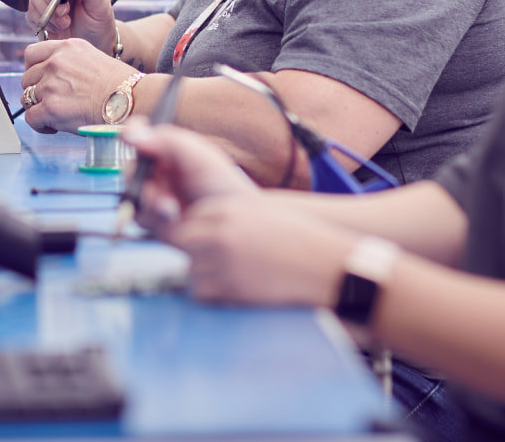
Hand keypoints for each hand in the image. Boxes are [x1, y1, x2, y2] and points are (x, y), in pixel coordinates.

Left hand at [20, 36, 134, 132]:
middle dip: (36, 91)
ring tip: (54, 115)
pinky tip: (54, 126)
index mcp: (66, 48)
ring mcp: (50, 85)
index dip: (33, 69)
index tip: (38, 79)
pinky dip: (40, 125)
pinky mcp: (50, 108)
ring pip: (26, 98)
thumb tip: (57, 77)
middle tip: (50, 101)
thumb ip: (70, 62)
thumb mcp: (92, 58)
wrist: (129, 101)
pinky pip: (31, 118)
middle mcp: (55, 63)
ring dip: (38, 108)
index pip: (32, 54)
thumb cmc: (119, 85)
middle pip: (26, 78)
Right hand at [122, 121, 257, 228]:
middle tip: (151, 176)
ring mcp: (158, 197)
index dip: (134, 133)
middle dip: (139, 172)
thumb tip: (129, 134)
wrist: (232, 222)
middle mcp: (162, 174)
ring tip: (170, 204)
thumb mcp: (194, 152)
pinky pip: (138, 214)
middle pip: (133, 166)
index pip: (144, 138)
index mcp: (171, 153)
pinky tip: (171, 214)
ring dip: (148, 196)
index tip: (129, 135)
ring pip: (133, 191)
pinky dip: (151, 214)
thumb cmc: (220, 185)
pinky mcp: (156, 222)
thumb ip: (163, 139)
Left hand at [167, 195, 357, 307]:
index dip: (192, 232)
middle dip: (188, 252)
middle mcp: (218, 229)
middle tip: (209, 264)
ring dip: (203, 277)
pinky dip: (212, 296)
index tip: (199, 244)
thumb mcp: (263, 214)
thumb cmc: (302, 239)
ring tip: (230, 280)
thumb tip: (204, 230)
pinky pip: (201, 293)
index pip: (187, 217)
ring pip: (188, 269)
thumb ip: (230, 217)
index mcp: (227, 207)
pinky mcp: (227, 286)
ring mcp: (220, 258)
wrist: (326, 265)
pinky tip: (234, 293)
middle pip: (178, 240)